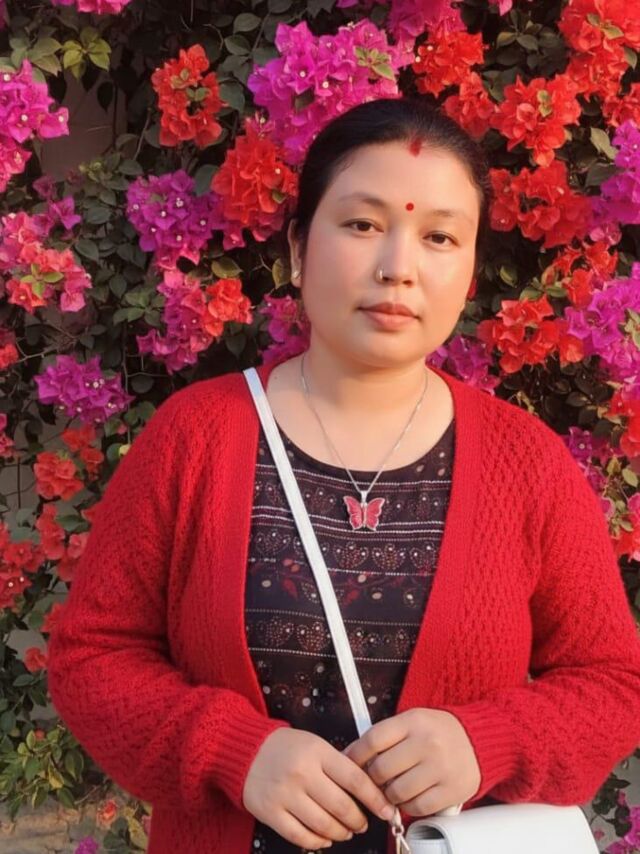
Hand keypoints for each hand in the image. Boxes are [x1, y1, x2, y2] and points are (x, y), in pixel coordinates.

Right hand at [242, 727, 395, 849]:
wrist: (246, 750)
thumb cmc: (285, 747)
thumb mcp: (314, 744)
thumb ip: (338, 765)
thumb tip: (367, 791)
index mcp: (317, 752)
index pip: (355, 779)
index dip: (375, 799)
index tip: (386, 810)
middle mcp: (302, 773)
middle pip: (341, 807)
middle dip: (358, 821)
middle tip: (362, 823)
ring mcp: (285, 794)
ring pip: (324, 826)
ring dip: (340, 833)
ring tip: (344, 831)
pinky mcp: (271, 813)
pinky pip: (301, 837)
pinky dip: (317, 842)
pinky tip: (323, 837)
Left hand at [342, 708, 480, 816]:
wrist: (480, 740)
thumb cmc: (439, 732)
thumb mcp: (412, 721)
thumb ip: (384, 736)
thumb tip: (351, 756)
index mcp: (414, 721)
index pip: (373, 740)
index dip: (356, 755)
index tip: (350, 764)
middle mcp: (427, 743)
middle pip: (381, 769)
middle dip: (373, 778)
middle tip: (377, 777)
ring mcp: (440, 768)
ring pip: (396, 792)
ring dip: (390, 794)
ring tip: (396, 785)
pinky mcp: (451, 791)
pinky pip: (416, 808)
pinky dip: (408, 806)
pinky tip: (412, 795)